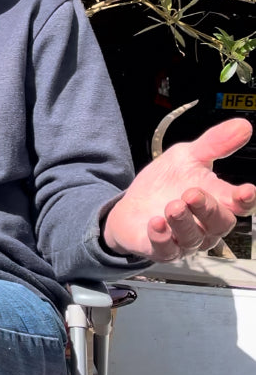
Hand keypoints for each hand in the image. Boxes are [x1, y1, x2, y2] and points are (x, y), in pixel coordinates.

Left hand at [104, 118, 255, 261]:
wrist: (131, 205)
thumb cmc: (165, 184)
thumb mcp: (186, 157)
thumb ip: (213, 144)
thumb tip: (244, 125)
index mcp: (217, 201)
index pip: (239, 205)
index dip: (245, 200)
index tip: (246, 191)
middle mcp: (206, 225)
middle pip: (219, 223)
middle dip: (208, 209)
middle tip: (191, 193)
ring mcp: (184, 240)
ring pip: (193, 238)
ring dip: (183, 222)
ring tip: (172, 206)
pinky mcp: (161, 249)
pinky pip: (166, 249)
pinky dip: (161, 237)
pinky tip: (155, 223)